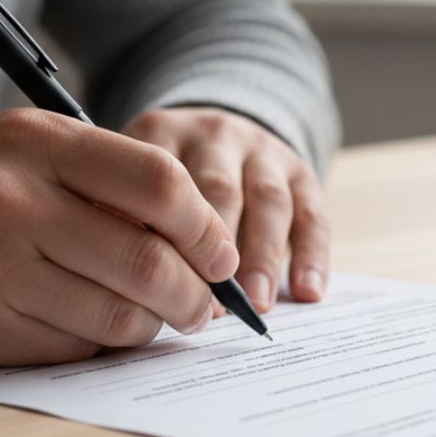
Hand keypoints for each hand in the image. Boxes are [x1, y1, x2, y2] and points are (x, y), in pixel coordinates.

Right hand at [0, 110, 238, 366]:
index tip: (222, 254)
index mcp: (35, 142)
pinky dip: (96, 343)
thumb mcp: (24, 149)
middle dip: (195, 295)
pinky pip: (70, 348)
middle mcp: (13, 201)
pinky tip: (89, 326)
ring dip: (150, 326)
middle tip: (204, 307)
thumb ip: (104, 179)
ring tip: (152, 318)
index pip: (156, 181)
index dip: (205, 226)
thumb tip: (196, 240)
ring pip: (116, 316)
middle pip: (146, 260)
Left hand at [122, 108, 328, 315]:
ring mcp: (262, 151)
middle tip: (211, 301)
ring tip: (257, 301)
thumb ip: (124, 219)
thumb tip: (128, 290)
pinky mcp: (299, 172)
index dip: (164, 236)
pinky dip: (312, 255)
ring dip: (263, 255)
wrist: (216, 138)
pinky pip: (312, 213)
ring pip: (268, 201)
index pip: (161, 182)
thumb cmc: (159, 182)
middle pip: (218, 189)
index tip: (163, 286)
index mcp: (162, 134)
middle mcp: (215, 136)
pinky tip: (307, 292)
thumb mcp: (130, 180)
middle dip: (216, 249)